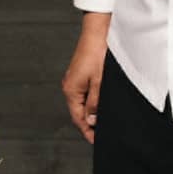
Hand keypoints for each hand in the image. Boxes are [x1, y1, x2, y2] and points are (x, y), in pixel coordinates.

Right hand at [60, 12, 109, 143]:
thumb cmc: (98, 54)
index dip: (87, 131)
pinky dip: (91, 101)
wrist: (97, 32)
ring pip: (81, 102)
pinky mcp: (80, 73)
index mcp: (71, 90)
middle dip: (89, 124)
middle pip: (78, 111)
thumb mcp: (99, 82)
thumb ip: (95, 103)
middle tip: (101, 134)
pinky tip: (100, 104)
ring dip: (91, 112)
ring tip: (103, 122)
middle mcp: (69, 86)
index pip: (77, 117)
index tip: (95, 141)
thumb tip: (91, 120)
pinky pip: (84, 93)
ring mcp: (74, 79)